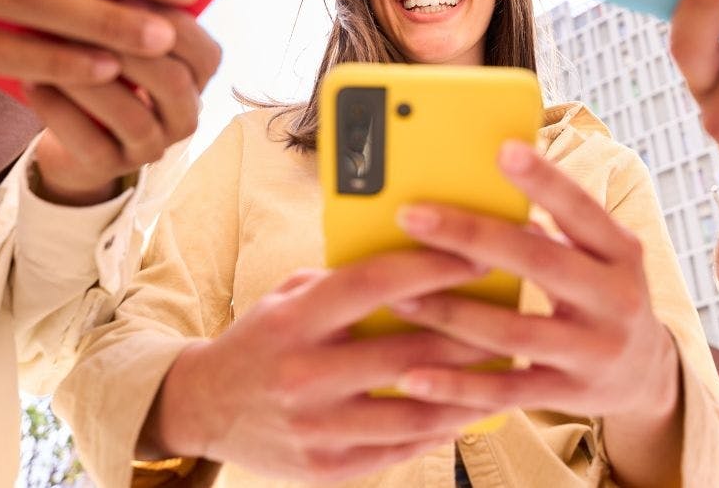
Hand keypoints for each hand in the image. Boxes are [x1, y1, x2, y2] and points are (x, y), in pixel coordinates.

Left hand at [27, 7, 219, 202]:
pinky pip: (89, 143)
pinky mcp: (110, 169)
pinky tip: (34, 82)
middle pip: (173, 83)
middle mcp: (184, 118)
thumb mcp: (127, 38)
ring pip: (131, 116)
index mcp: (198, 81)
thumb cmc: (103, 66)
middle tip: (84, 19)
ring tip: (51, 49)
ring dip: (90, 79)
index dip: (172, 24)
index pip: (207, 54)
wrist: (76, 134)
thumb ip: (132, 11)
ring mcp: (150, 148)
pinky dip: (60, 110)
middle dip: (129, 49)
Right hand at [150, 252, 497, 480]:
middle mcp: (304, 375)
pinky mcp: (327, 466)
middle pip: (407, 351)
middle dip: (469, 332)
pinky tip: (469, 410)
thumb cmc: (262, 340)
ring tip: (508, 370)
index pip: (375, 284)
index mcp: (295, 321)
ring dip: (470, 392)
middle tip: (515, 314)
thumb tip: (416, 254)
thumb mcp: (289, 298)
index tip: (477, 254)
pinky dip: (440, 429)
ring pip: (415, 412)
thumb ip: (343, 282)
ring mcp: (316, 427)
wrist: (203, 407)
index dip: (432, 266)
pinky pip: (400, 450)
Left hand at [388, 142, 680, 425]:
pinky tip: (412, 377)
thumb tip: (487, 183)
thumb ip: (557, 225)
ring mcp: (593, 351)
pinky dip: (456, 386)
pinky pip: (505, 391)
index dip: (545, 180)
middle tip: (412, 216)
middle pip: (538, 261)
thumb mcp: (600, 255)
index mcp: (621, 253)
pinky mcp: (569, 395)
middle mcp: (615, 299)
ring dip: (450, 312)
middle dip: (470, 236)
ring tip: (397, 296)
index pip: (581, 209)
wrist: (649, 375)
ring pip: (512, 331)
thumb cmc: (604, 295)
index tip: (502, 149)